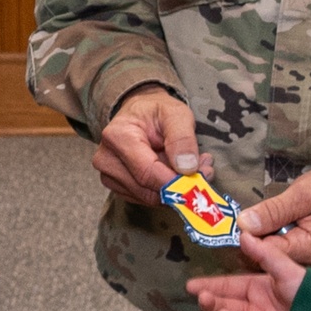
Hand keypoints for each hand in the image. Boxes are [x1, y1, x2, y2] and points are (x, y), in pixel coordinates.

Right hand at [91, 84, 212, 205]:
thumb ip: (183, 138)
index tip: (200, 178)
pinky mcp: (115, 186)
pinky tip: (175, 172)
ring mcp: (108, 175)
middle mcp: (106, 159)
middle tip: (205, 170)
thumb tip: (187, 168)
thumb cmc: (156, 111)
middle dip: (179, 185)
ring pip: (147, 197)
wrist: (140, 114)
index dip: (175, 181)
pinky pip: (144, 198)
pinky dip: (164, 190)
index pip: (147, 172)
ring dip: (174, 188)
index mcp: (118, 136)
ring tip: (193, 166)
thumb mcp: (176, 113)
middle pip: (147, 189)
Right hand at [187, 231, 304, 310]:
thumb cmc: (308, 292)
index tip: (190, 285)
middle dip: (212, 305)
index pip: (228, 287)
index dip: (209, 286)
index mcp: (257, 290)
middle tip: (204, 300)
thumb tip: (243, 233)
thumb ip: (265, 254)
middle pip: (224, 309)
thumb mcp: (286, 270)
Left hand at [238, 165, 310, 267]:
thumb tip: (243, 224)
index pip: (266, 255)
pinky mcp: (306, 252)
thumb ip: (275, 210)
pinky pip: (281, 249)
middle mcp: (307, 262)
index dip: (247, 240)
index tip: (232, 225)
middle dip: (249, 243)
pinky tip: (263, 225)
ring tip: (248, 221)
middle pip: (266, 261)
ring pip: (272, 256)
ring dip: (258, 240)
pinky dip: (269, 238)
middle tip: (234, 222)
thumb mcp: (305, 193)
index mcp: (308, 250)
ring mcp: (307, 259)